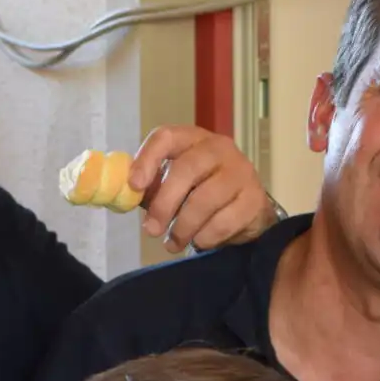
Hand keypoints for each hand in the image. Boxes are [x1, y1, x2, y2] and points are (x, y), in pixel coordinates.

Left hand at [130, 126, 279, 252]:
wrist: (247, 211)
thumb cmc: (200, 193)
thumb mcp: (173, 186)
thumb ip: (150, 187)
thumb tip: (125, 194)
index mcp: (193, 140)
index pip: (167, 137)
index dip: (148, 159)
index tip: (133, 186)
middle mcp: (219, 148)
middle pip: (187, 169)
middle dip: (164, 203)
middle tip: (151, 230)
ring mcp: (241, 172)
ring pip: (206, 199)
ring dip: (183, 227)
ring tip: (172, 243)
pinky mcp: (254, 199)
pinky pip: (224, 222)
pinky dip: (205, 237)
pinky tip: (199, 242)